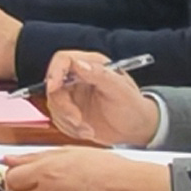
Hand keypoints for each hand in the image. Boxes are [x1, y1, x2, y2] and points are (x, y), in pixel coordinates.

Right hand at [42, 51, 160, 146]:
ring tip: (88, 129)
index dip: (54, 72)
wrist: (136, 130)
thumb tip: (79, 64)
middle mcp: (79, 78)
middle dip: (63, 106)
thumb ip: (100, 74)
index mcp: (92, 65)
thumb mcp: (120, 90)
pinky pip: (58, 119)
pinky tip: (87, 131)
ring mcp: (73, 95)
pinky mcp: (70, 111)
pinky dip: (71, 129)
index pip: (63, 60)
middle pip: (54, 85)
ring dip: (69, 121)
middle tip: (78, 119)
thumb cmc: (134, 108)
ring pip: (54, 104)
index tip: (53, 88)